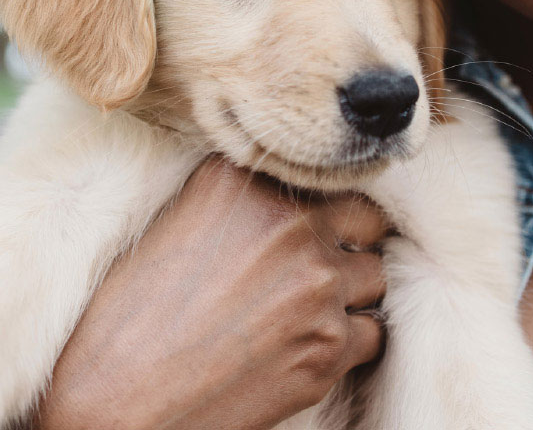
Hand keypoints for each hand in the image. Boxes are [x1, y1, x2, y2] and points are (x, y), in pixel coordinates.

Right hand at [37, 157, 386, 429]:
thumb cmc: (135, 312)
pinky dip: (349, 340)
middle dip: (350, 238)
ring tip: (309, 307)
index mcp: (248, 183)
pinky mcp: (329, 346)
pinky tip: (311, 343)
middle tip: (321, 261)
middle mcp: (290, 223)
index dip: (323, 201)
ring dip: (351, 290)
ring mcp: (317, 283)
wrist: (119, 399)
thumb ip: (243, 193)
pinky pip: (372, 331)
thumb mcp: (182, 217)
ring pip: (373, 274)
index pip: (324, 174)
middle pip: (366, 217)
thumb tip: (288, 187)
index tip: (316, 219)